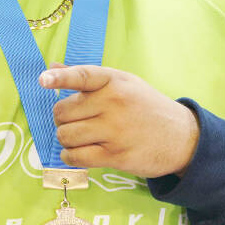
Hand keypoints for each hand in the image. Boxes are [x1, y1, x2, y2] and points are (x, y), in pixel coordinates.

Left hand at [41, 64, 198, 178]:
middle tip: (75, 121)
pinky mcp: (115, 155)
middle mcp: (114, 103)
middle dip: (62, 118)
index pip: (82, 75)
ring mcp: (114, 130)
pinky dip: (69, 156)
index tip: (43, 80)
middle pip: (63, 112)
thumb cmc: (147, 107)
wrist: (181, 138)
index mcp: (114, 80)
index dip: (60, 78)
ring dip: (65, 139)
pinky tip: (76, 153)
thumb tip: (52, 67)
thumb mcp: (123, 83)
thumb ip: (87, 78)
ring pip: (66, 135)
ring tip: (78, 137)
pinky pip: (76, 156)